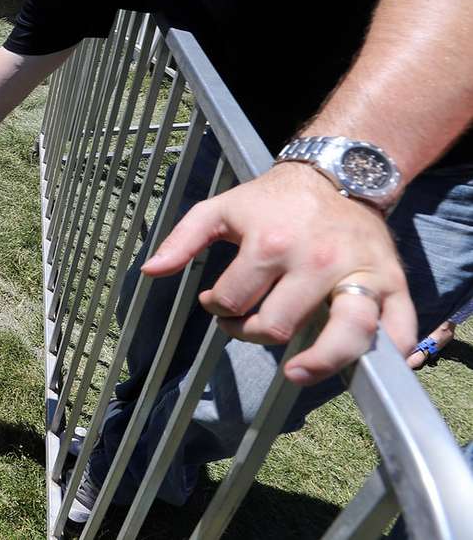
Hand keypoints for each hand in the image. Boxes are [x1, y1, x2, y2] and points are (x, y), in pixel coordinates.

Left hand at [141, 163, 414, 385]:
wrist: (337, 174)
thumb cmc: (273, 200)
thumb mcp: (220, 209)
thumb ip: (181, 240)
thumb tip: (148, 271)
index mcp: (271, 244)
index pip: (234, 301)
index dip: (218, 308)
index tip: (221, 301)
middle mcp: (318, 262)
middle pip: (279, 325)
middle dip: (253, 332)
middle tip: (249, 324)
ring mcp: (359, 275)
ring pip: (346, 334)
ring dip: (319, 362)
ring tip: (296, 373)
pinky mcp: (394, 284)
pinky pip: (399, 330)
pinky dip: (390, 355)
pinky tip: (367, 366)